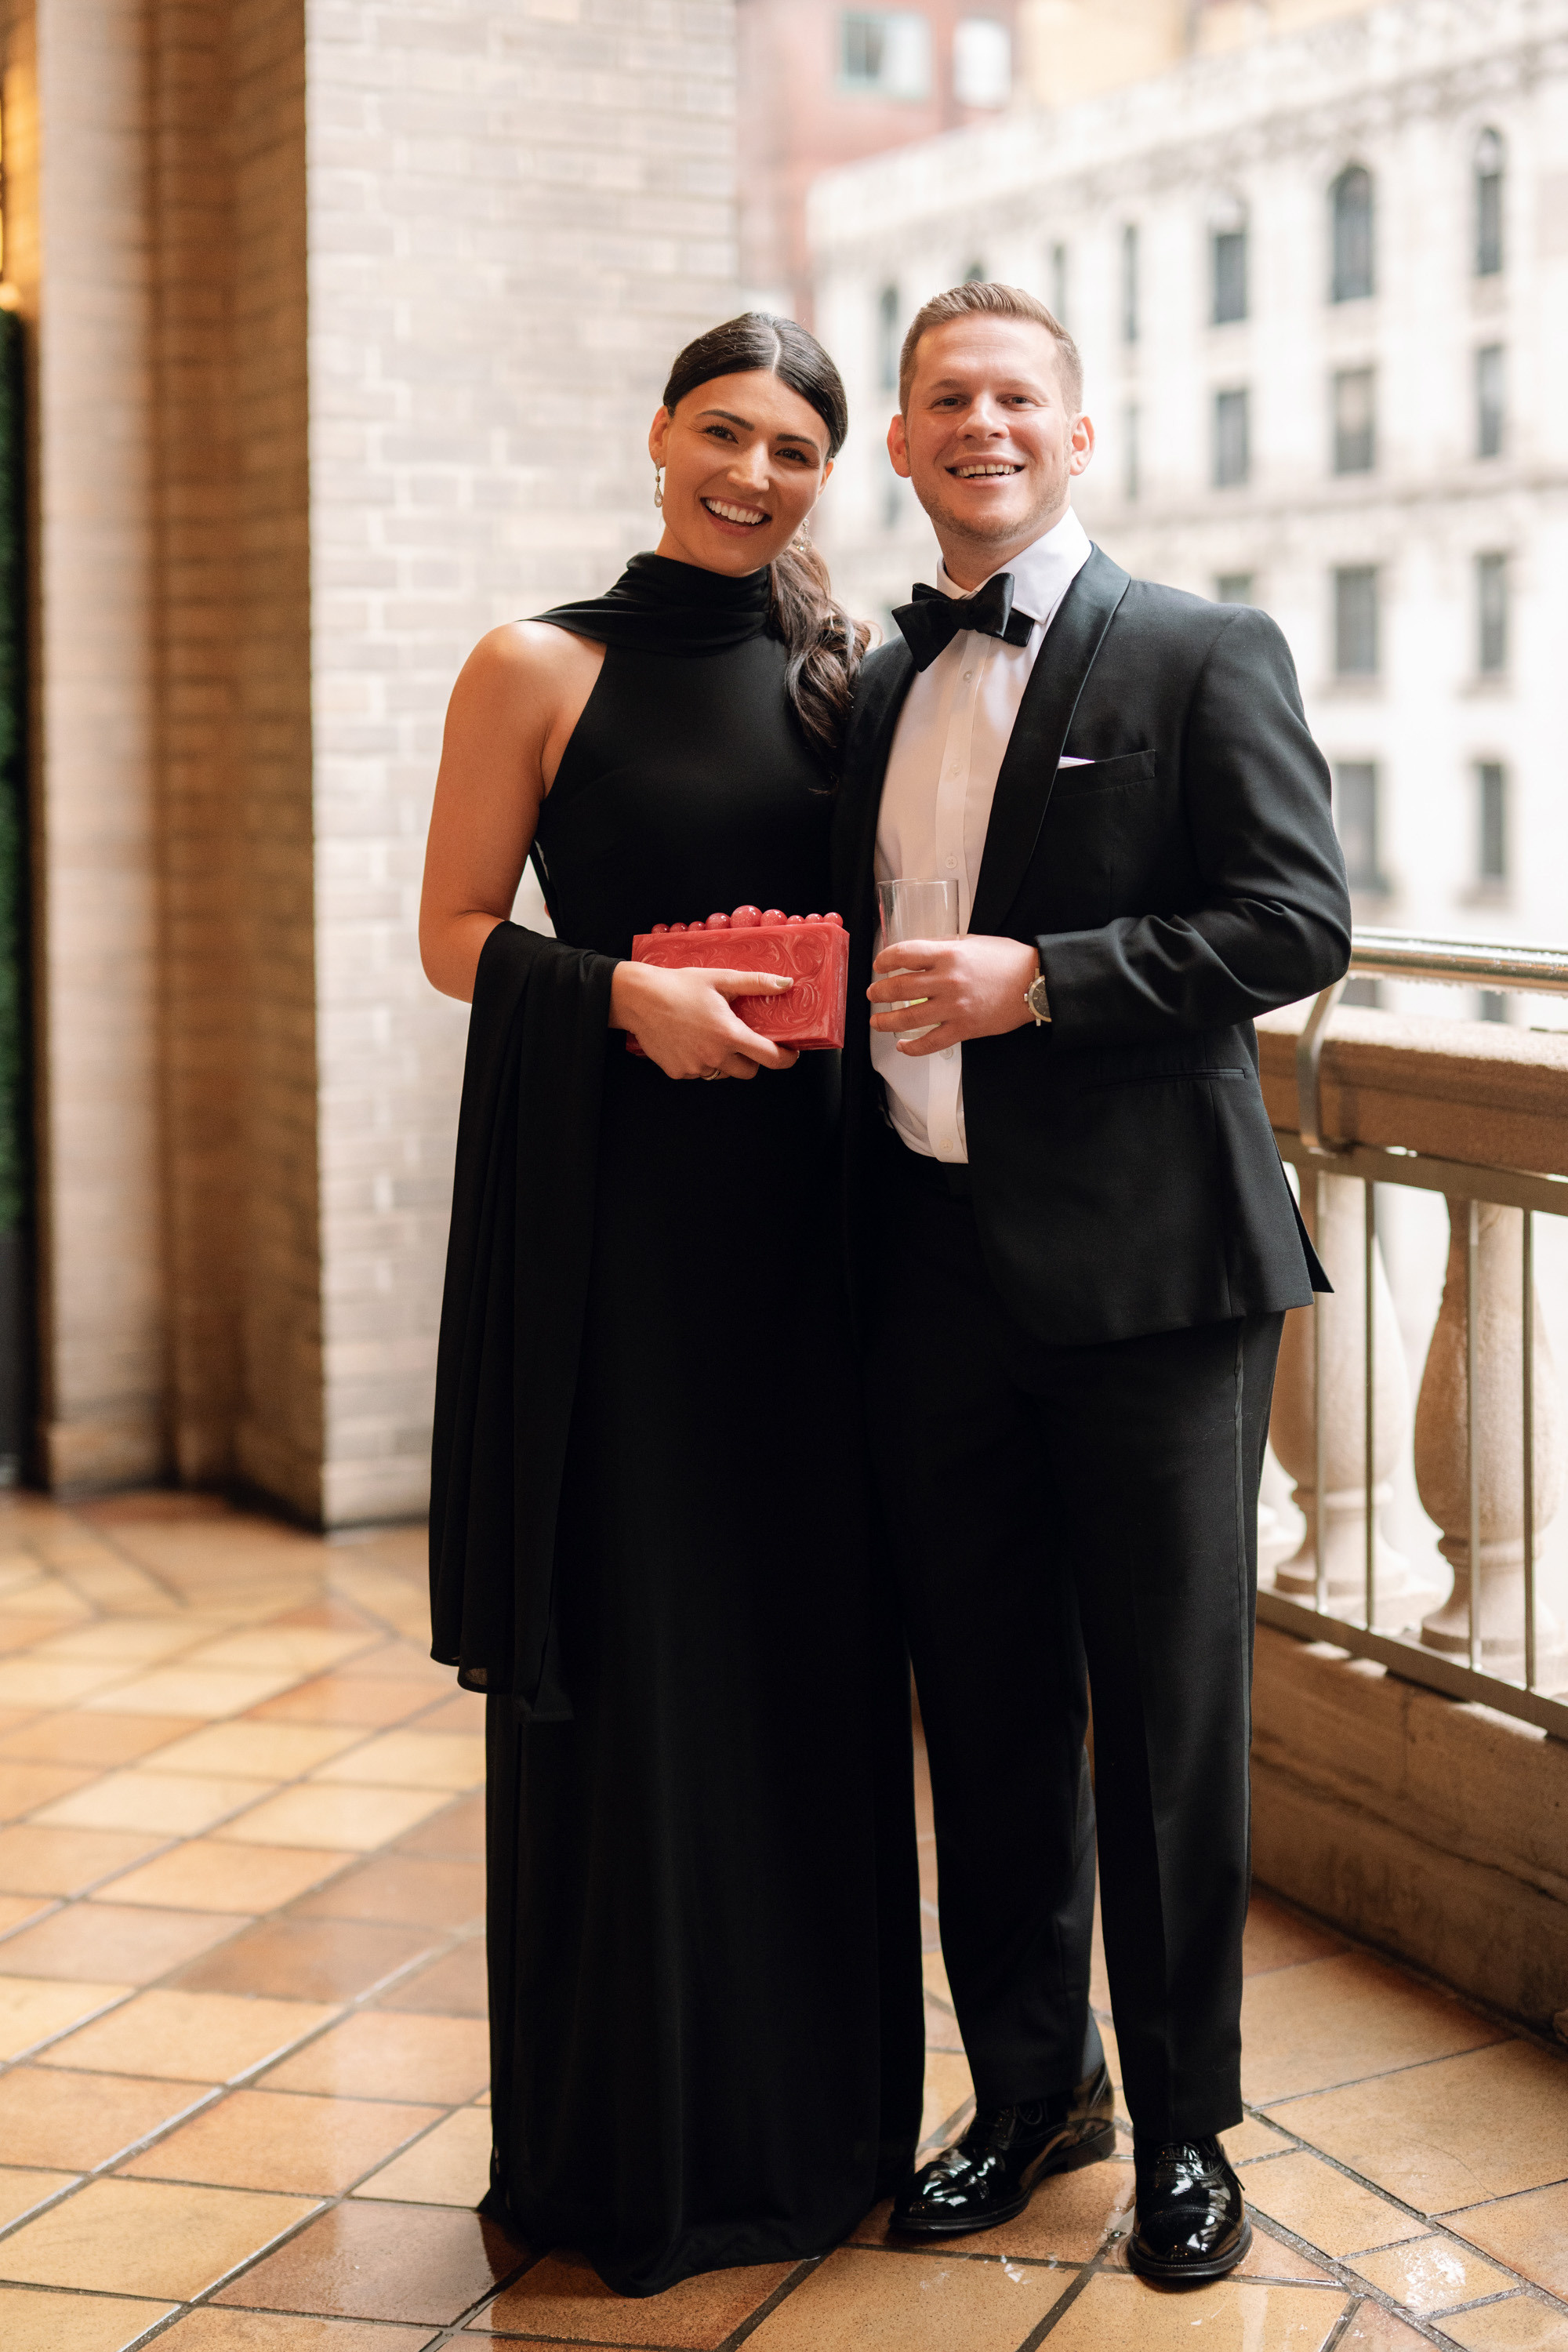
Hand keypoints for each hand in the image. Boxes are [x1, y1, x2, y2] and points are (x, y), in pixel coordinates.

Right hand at [611, 962, 800, 1081]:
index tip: (790, 1054)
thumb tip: (786, 983)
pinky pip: (699, 1073)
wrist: (639, 998)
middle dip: (752, 1059)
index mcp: (729, 1034)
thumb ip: (757, 984)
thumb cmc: (679, 985)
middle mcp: (714, 1056)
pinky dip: (700, 1061)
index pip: (770, 1058)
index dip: (786, 1058)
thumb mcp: (721, 979)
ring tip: (711, 1036)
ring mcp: (695, 1067)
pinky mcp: (678, 1072)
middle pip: (749, 1071)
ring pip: (722, 1073)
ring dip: (725, 1061)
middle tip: (743, 1040)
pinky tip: (690, 1041)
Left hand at [868, 935, 1038, 1056]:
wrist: (1036, 982)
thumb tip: (918, 954)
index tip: (879, 965)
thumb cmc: (1008, 960)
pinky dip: (912, 1047)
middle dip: (879, 992)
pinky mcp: (964, 1028)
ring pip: (908, 1018)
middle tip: (874, 994)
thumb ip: (944, 946)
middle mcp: (947, 980)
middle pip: (899, 987)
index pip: (903, 954)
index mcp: (948, 954)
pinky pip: (930, 1042)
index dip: (885, 960)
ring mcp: (954, 1007)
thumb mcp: (972, 942)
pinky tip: (903, 1046)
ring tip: (877, 1021)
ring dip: (886, 1021)